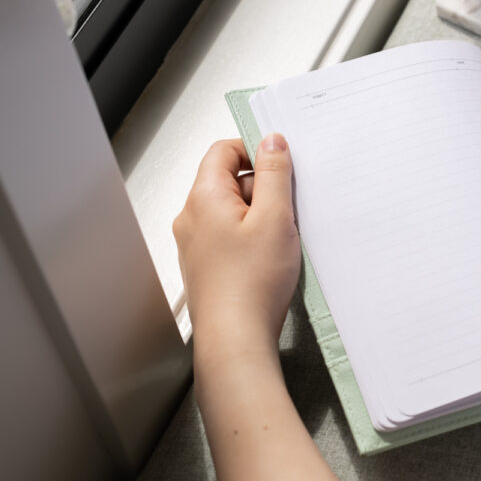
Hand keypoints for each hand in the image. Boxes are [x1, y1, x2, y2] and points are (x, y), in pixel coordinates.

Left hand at [174, 135, 300, 359]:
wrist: (236, 337)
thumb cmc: (252, 284)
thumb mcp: (275, 217)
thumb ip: (274, 173)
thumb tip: (272, 142)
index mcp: (204, 198)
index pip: (223, 150)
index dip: (254, 149)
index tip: (281, 161)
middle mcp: (192, 217)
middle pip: (228, 180)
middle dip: (263, 186)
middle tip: (289, 205)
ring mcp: (196, 243)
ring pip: (232, 209)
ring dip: (260, 214)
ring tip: (282, 237)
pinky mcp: (207, 264)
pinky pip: (231, 234)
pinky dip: (253, 236)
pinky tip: (271, 256)